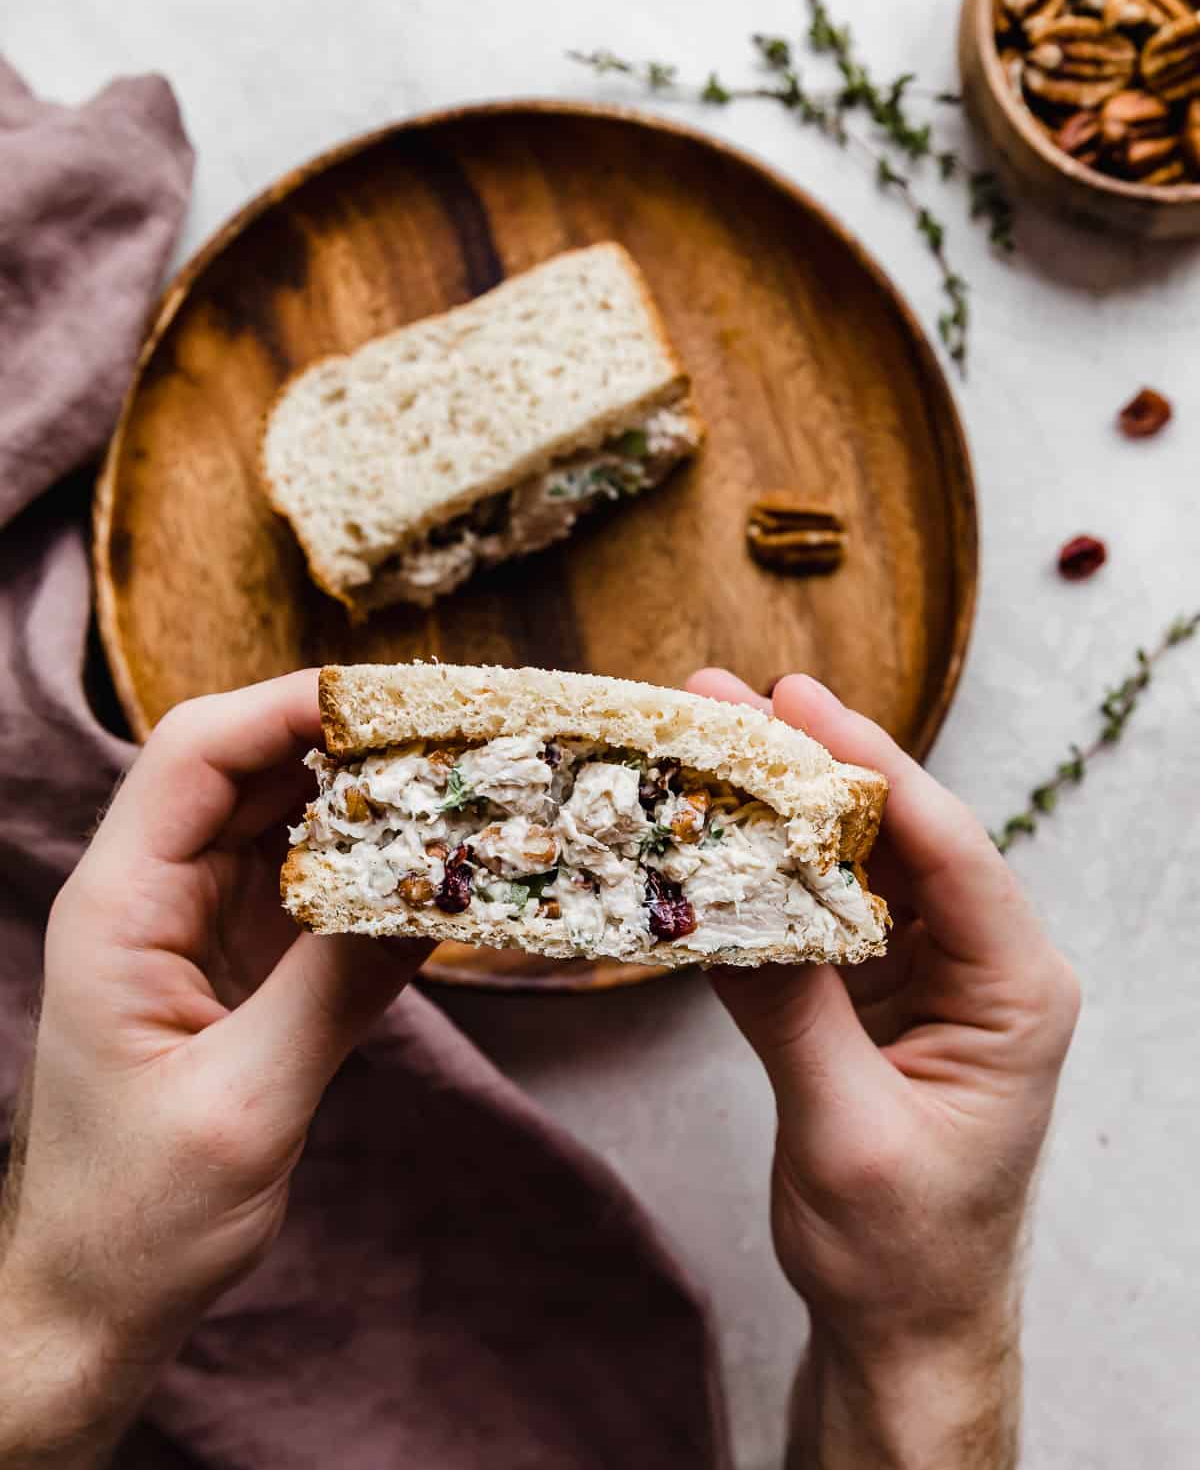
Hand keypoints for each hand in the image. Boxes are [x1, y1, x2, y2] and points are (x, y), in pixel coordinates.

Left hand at [0, 672, 428, 1465]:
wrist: (97, 1298)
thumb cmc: (138, 1218)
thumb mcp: (243, 1106)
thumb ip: (333, 988)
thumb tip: (428, 890)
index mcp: (120, 909)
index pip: (197, 756)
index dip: (290, 707)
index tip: (394, 700)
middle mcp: (154, 896)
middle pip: (250, 769)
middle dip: (350, 741)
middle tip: (459, 737)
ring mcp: (197, 925)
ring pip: (286, 819)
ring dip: (369, 799)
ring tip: (464, 787)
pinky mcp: (238, 962)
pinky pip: (312, 885)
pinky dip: (372, 869)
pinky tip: (436, 868)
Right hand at [688, 670, 1080, 1469]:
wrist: (905, 1328)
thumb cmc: (904, 1252)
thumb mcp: (849, 1133)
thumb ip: (790, 1012)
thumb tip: (723, 904)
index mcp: (1015, 991)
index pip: (948, 849)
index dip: (871, 765)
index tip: (797, 701)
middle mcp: (979, 966)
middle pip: (896, 837)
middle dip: (812, 766)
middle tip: (725, 700)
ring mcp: (924, 975)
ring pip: (854, 864)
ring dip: (780, 809)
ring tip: (707, 746)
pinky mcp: (871, 995)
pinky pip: (818, 914)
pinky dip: (764, 876)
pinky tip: (710, 835)